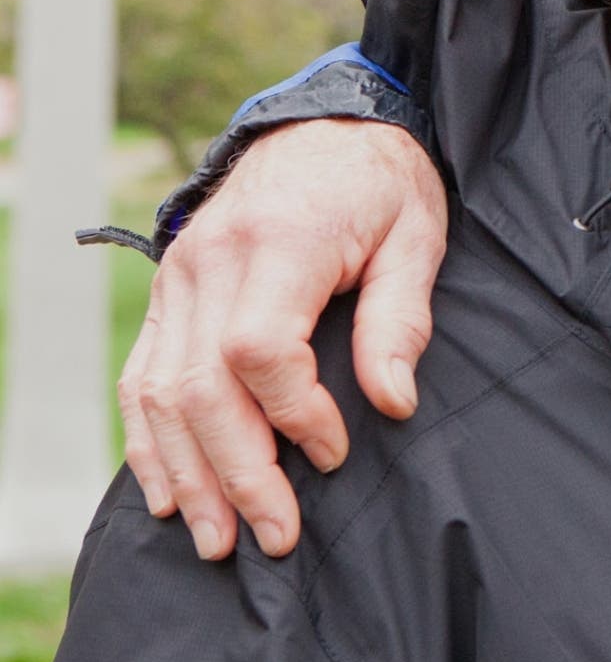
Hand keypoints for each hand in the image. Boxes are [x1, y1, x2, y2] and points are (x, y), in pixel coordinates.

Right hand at [119, 118, 445, 559]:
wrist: (329, 123)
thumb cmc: (383, 182)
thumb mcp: (416, 236)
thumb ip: (400, 319)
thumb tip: (393, 402)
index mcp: (279, 242)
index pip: (259, 349)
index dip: (295, 413)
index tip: (336, 452)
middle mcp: (211, 262)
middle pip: (201, 386)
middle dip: (237, 472)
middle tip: (275, 535)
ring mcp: (178, 278)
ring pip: (161, 392)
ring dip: (188, 474)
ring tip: (220, 539)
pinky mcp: (168, 292)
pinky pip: (143, 376)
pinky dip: (150, 440)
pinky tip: (171, 492)